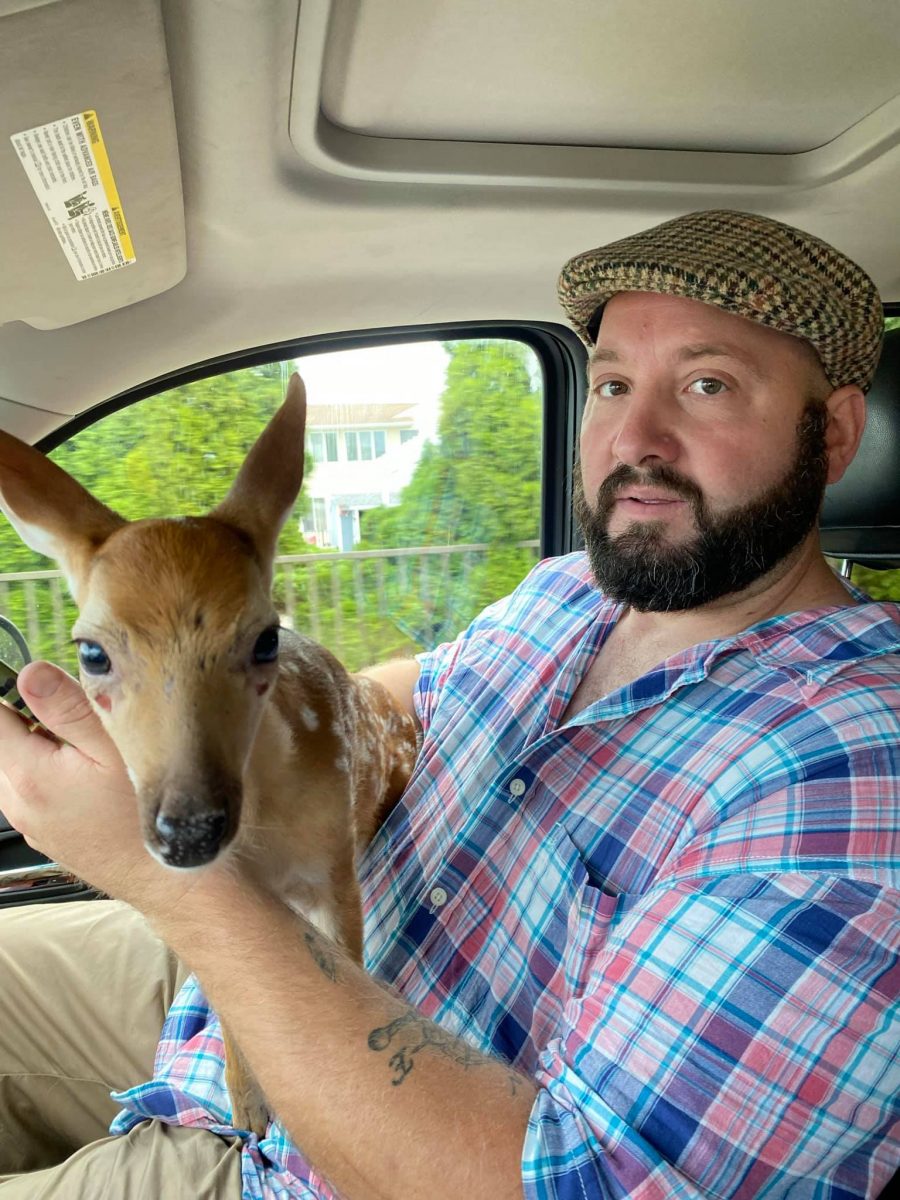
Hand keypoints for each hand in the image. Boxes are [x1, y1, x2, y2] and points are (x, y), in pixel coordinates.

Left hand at [0, 661, 204, 918]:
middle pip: (1, 742)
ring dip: (39, 748)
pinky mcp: (45, 834)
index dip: (10, 691)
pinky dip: (49, 774)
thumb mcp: (116, 748)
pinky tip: (90, 779)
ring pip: (15, 767)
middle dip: (29, 720)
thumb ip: (68, 708)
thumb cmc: (150, 815)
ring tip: (88, 751)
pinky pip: (30, 791)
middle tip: (80, 722)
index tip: (40, 689)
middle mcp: (19, 803)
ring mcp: (30, 823)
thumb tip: (30, 673)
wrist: (172, 877)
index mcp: (30, 774)